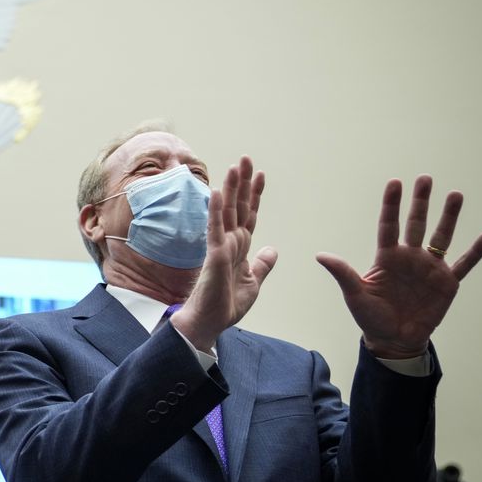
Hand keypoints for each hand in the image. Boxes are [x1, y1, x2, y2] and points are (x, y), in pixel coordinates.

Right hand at [171, 156, 278, 351]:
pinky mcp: (214, 255)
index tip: (260, 175)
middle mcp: (230, 242)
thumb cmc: (226, 305)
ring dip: (230, 189)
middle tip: (246, 158)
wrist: (209, 323)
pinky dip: (215, 211)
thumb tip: (272, 250)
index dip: (255, 195)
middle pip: (238, 207)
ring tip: (234, 167)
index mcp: (240, 247)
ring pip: (226, 212)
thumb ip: (262, 265)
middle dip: (243, 183)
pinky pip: (215, 229)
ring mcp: (221, 246)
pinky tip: (215, 193)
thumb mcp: (253, 283)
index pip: (250, 215)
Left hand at [317, 175, 481, 358]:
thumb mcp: (355, 294)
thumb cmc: (371, 317)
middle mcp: (409, 257)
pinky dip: (475, 252)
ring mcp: (430, 268)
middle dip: (420, 201)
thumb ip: (343, 273)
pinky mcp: (446, 283)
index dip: (391, 204)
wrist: (393, 339)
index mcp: (387, 257)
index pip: (389, 225)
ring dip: (449, 217)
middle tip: (425, 178)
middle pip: (416, 223)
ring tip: (455, 194)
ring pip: (442, 237)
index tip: (395, 182)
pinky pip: (464, 264)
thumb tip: (320, 256)